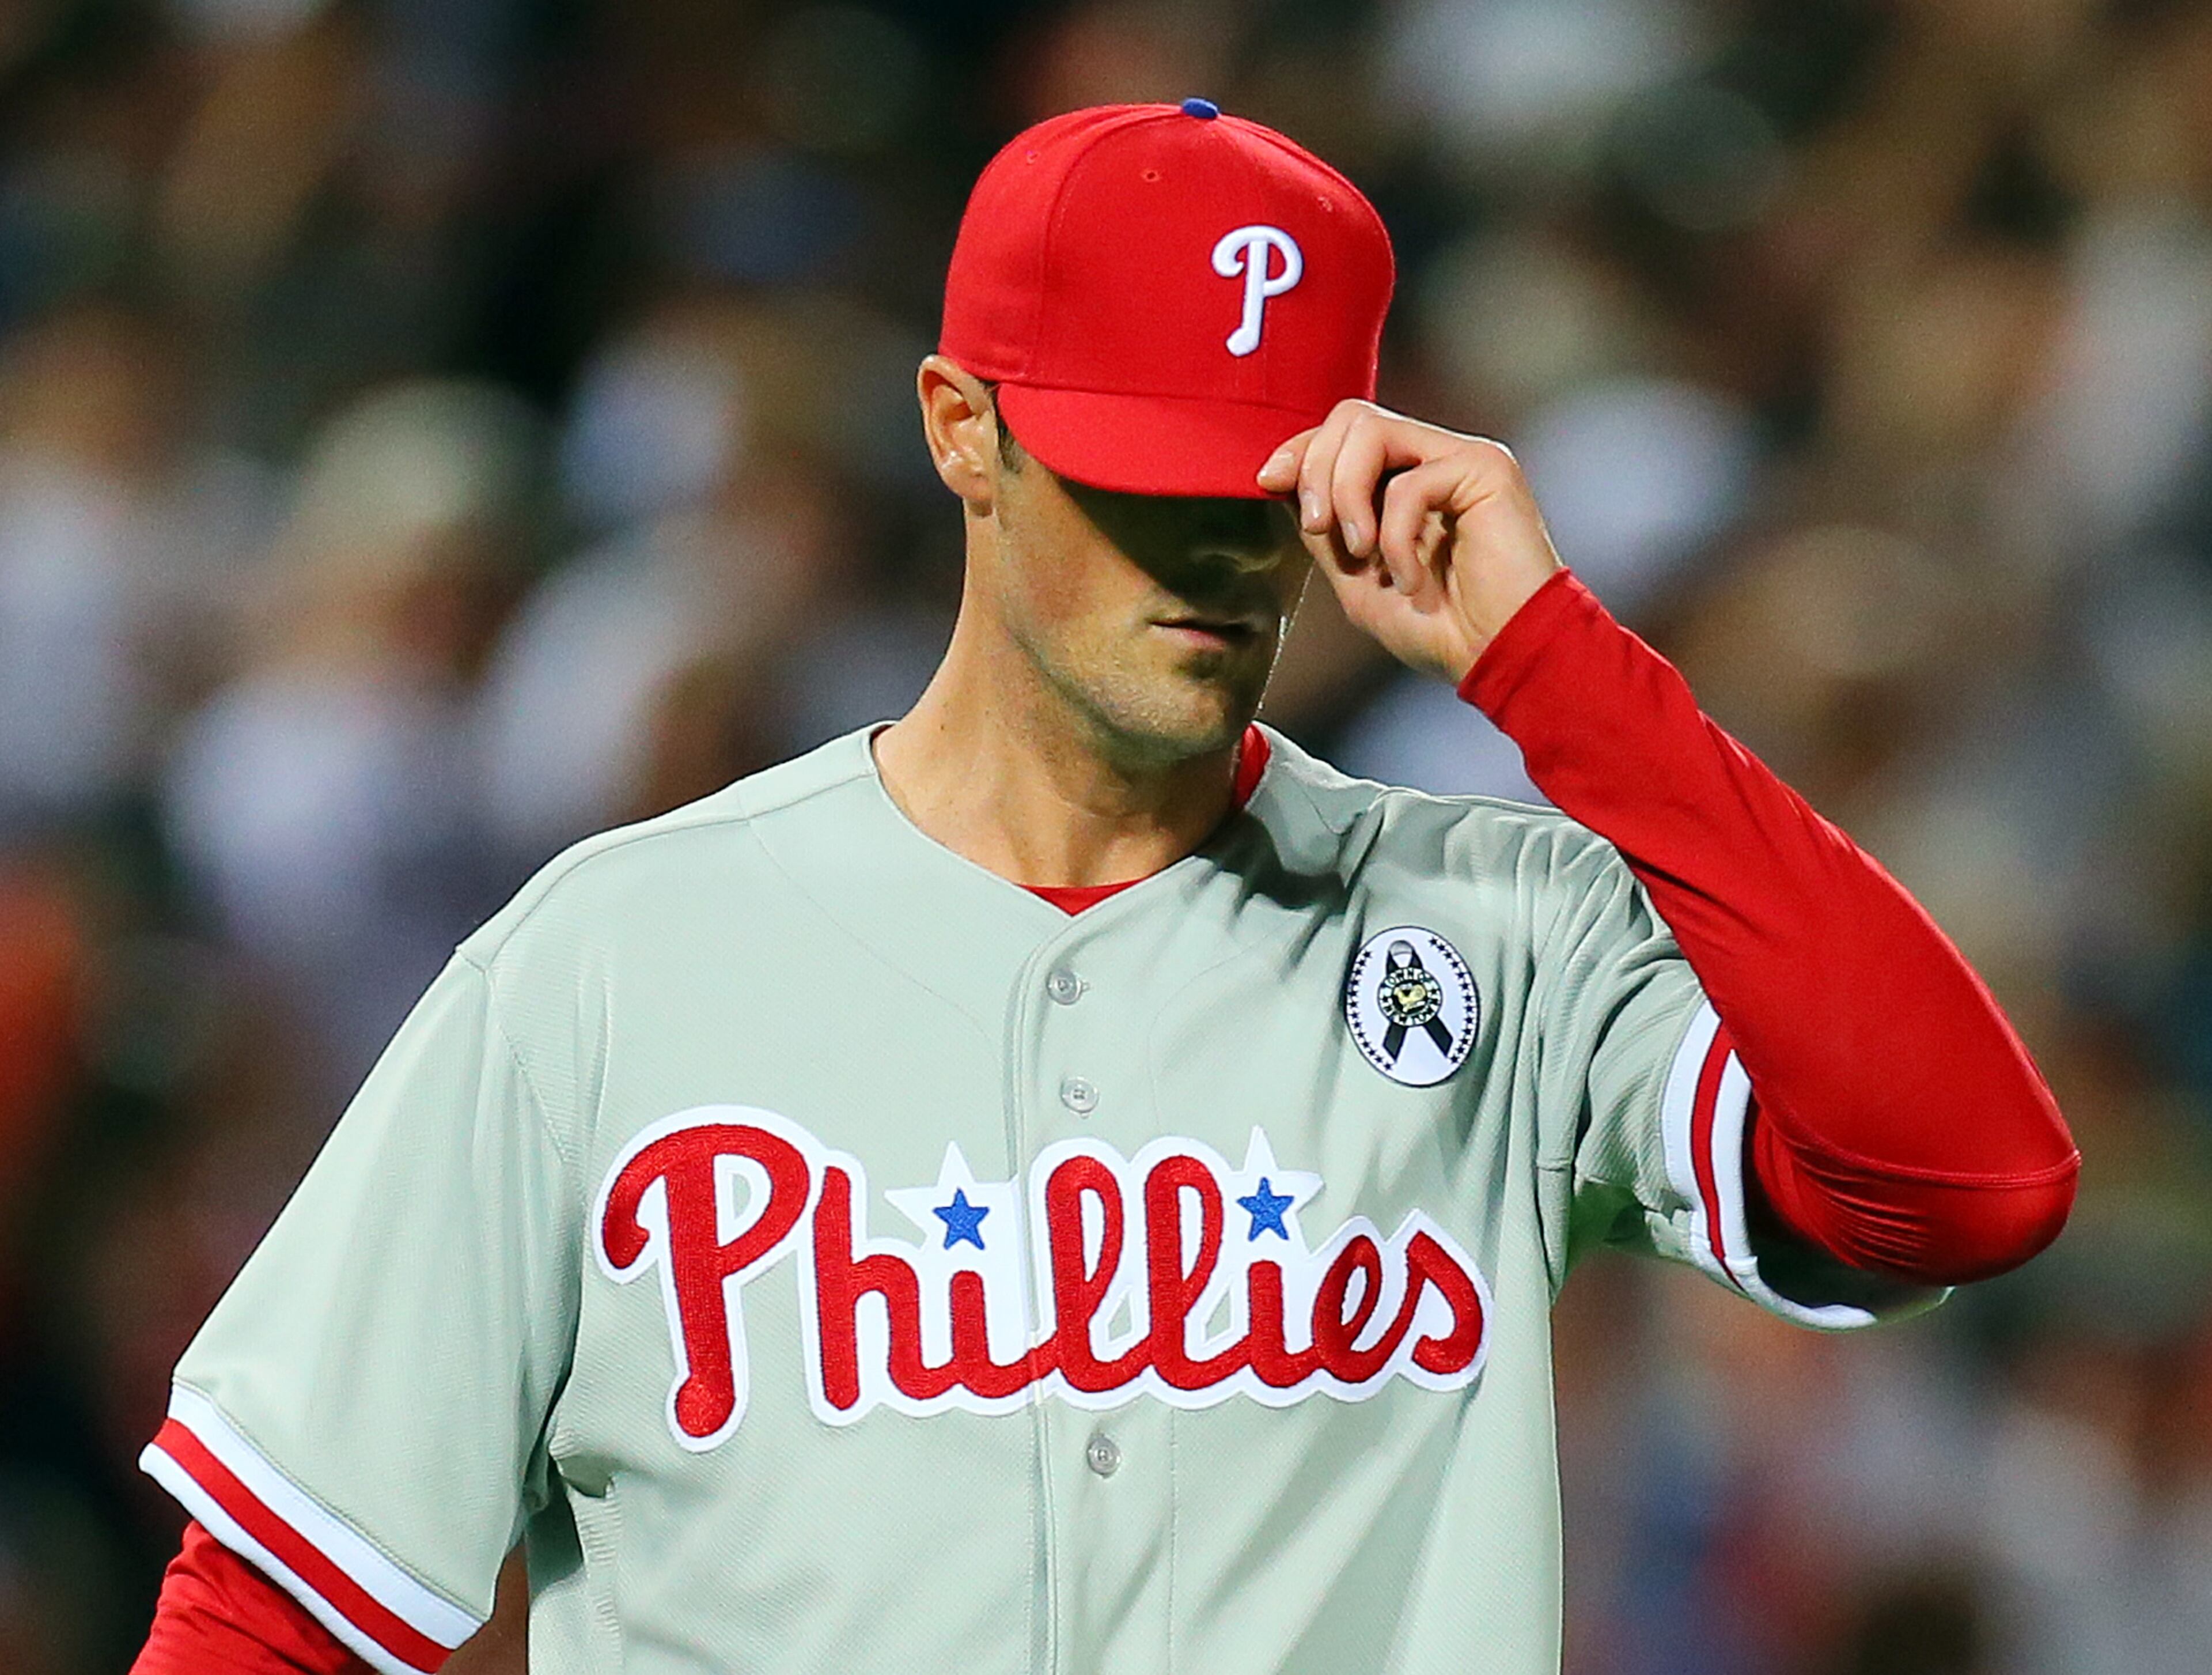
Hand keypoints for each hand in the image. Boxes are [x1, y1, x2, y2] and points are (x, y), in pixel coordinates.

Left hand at [1257, 401, 1562, 683]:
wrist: (1498, 658)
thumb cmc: (1438, 628)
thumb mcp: (1356, 577)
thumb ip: (1325, 526)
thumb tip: (1283, 478)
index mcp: (1406, 477)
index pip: (1342, 433)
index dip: (1299, 450)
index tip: (1267, 481)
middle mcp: (1435, 456)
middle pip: (1351, 416)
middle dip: (1316, 470)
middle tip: (1321, 529)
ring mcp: (1462, 457)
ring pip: (1372, 429)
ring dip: (1346, 493)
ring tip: (1361, 550)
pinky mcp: (1487, 468)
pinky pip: (1410, 482)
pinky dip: (1396, 537)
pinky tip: (1412, 579)